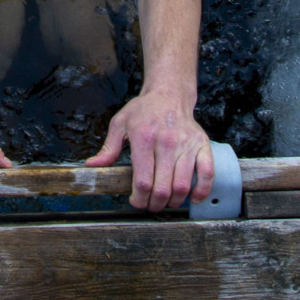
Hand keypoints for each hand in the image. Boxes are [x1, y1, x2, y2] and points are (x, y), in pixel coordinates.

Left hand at [88, 87, 212, 210]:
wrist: (169, 94)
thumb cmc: (143, 111)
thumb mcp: (120, 124)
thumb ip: (108, 148)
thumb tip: (92, 166)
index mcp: (143, 138)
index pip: (143, 181)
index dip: (139, 199)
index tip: (136, 201)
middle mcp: (166, 142)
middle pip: (162, 188)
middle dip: (154, 204)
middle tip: (150, 205)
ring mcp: (186, 144)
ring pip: (183, 186)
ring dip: (173, 202)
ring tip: (166, 201)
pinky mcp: (202, 145)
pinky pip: (207, 173)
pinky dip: (202, 191)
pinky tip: (193, 198)